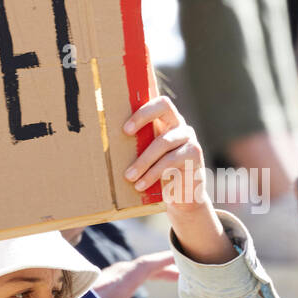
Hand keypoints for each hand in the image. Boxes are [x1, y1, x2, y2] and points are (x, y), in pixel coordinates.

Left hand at [94, 251, 178, 297]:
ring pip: (128, 270)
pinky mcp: (91, 285)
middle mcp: (108, 278)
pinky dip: (134, 276)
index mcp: (116, 286)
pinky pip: (119, 274)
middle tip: (180, 274)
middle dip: (161, 268)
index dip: (163, 260)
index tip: (178, 256)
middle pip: (139, 267)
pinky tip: (133, 285)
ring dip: (148, 272)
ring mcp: (99, 280)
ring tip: (164, 277)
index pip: (144, 266)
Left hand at [121, 91, 235, 264]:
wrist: (183, 197)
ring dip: (143, 160)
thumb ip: (136, 143)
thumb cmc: (158, 173)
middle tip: (125, 131)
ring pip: (163, 141)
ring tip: (128, 176)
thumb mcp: (146, 155)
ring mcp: (189, 138)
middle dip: (142, 115)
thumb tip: (103, 135)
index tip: (125, 125)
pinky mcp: (194, 154)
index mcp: (165, 120)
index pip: (157, 101)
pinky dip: (153, 174)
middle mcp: (179, 124)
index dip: (143, 103)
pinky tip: (141, 185)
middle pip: (164, 106)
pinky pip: (170, 161)